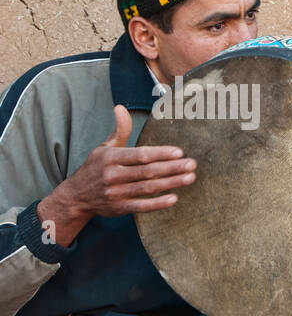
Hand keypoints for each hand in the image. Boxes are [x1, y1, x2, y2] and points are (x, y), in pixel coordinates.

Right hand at [36, 106, 194, 245]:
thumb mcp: (104, 147)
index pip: (140, 154)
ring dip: (171, 183)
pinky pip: (141, 206)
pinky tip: (173, 198)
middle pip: (147, 171)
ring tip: (190, 178)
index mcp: (110, 157)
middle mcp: (112, 174)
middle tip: (192, 164)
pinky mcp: (119, 208)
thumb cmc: (96, 168)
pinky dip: (157, 203)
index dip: (160, 153)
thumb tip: (120, 107)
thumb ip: (119, 130)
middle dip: (172, 167)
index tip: (179, 152)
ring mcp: (115, 193)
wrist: (75, 196)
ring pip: (147, 187)